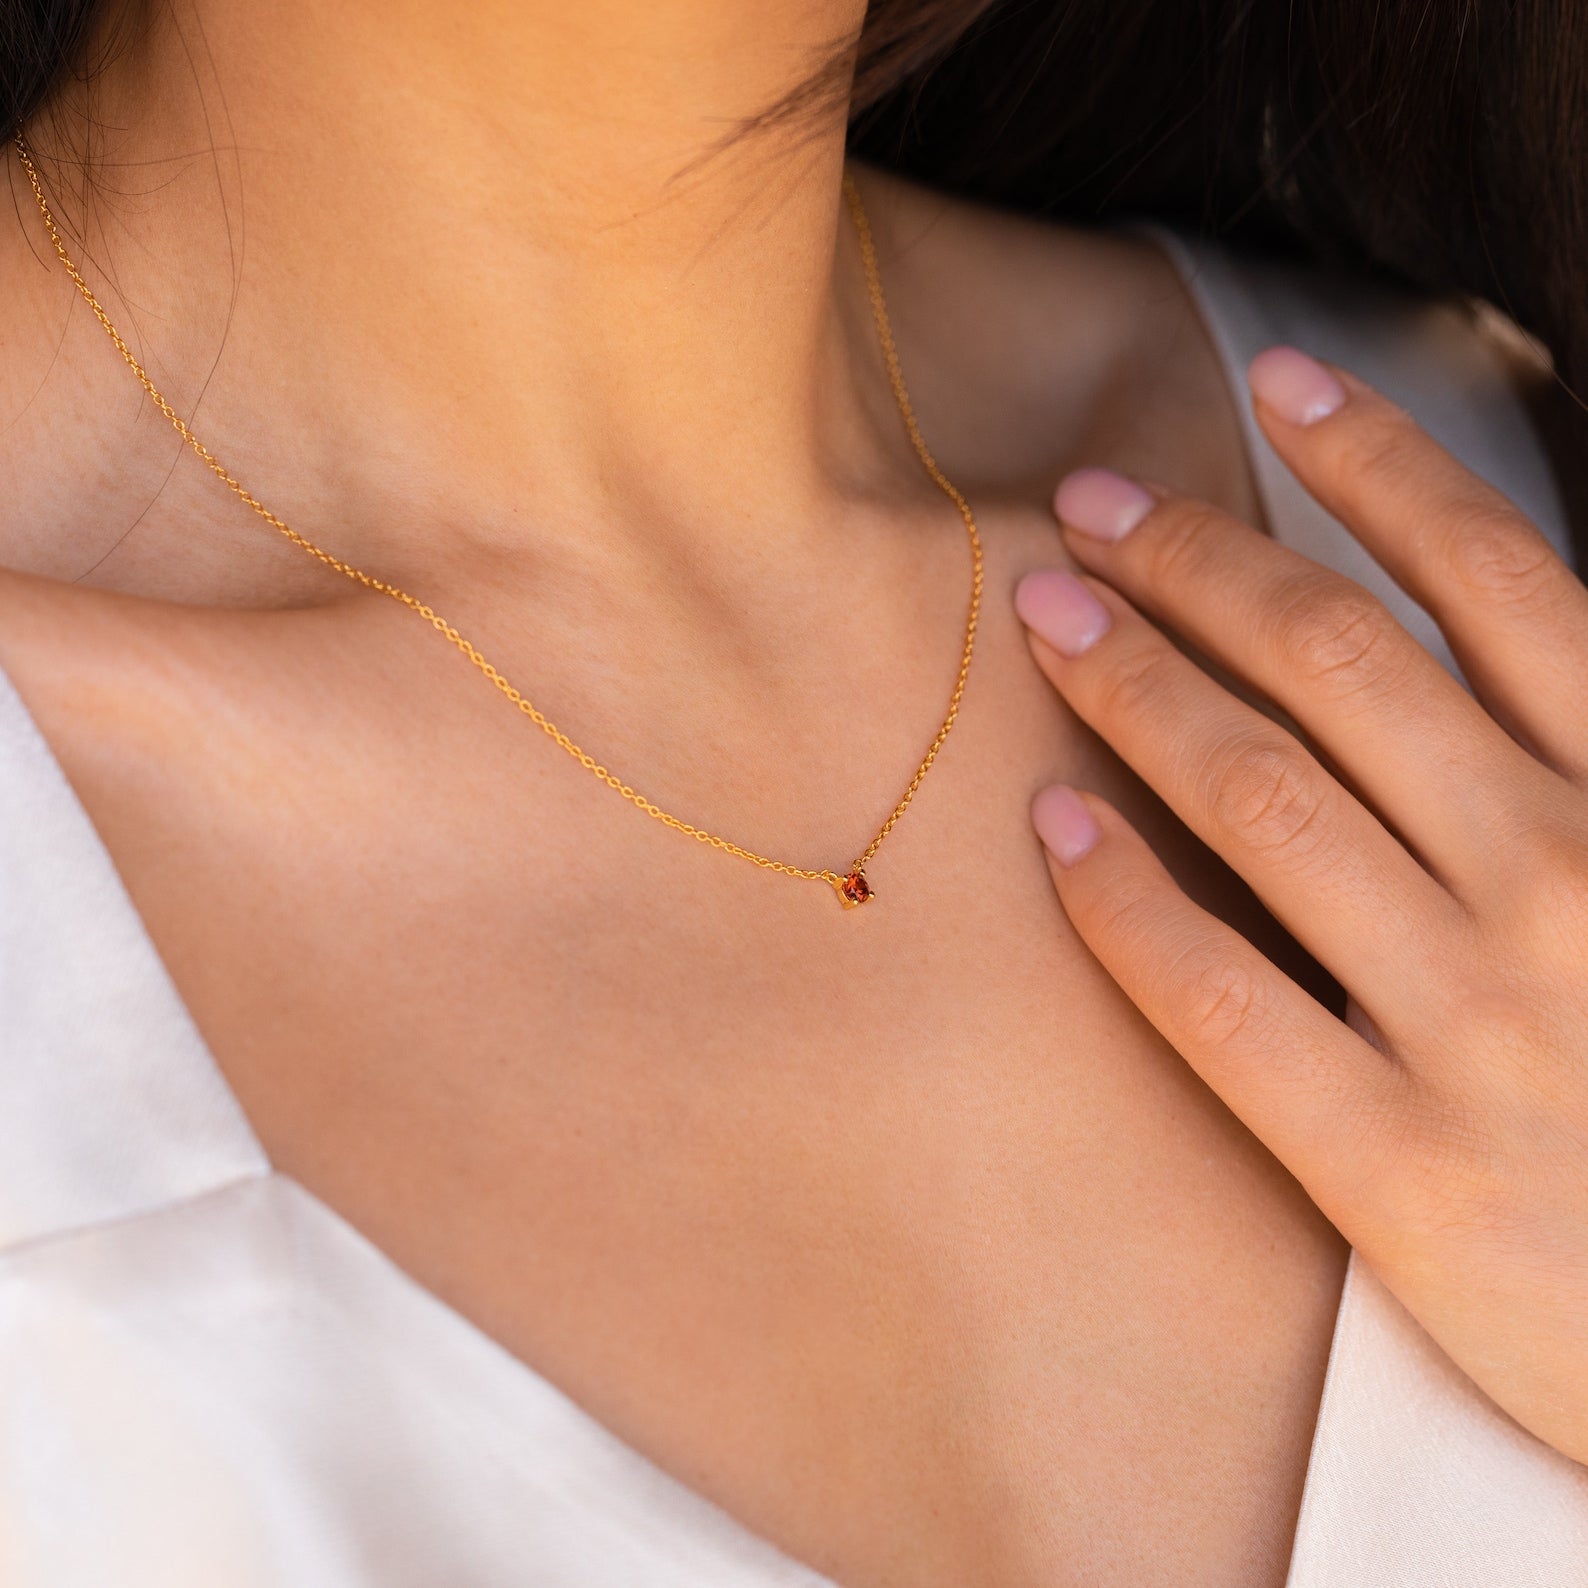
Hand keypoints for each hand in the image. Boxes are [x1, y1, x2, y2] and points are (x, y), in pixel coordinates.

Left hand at [1015, 347, 1587, 1463]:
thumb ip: (1583, 755)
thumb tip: (1479, 631)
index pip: (1496, 582)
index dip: (1377, 466)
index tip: (1275, 386)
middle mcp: (1563, 880)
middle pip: (1341, 665)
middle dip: (1204, 561)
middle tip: (1092, 508)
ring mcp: (1477, 1021)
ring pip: (1261, 798)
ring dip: (1138, 685)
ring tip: (1048, 616)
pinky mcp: (1397, 1164)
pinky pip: (1220, 996)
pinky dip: (1123, 897)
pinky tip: (1053, 823)